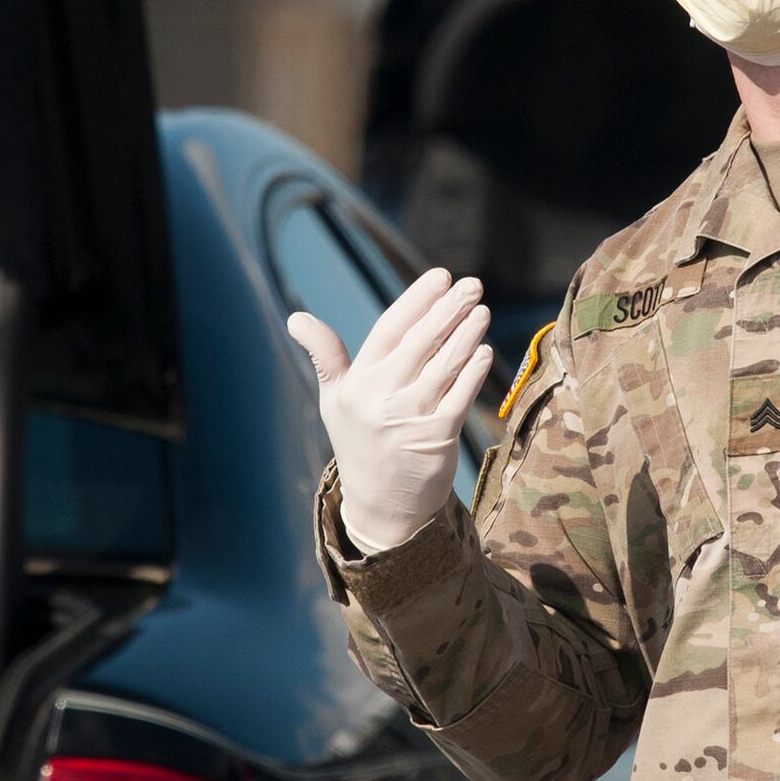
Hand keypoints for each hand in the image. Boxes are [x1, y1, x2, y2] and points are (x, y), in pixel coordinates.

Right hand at [287, 269, 493, 552]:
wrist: (381, 504)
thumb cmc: (361, 442)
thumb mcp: (335, 400)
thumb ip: (326, 356)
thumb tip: (295, 318)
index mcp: (357, 383)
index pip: (389, 329)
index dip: (416, 301)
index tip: (440, 276)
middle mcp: (381, 397)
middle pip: (420, 342)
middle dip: (448, 309)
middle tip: (472, 284)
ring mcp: (409, 417)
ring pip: (443, 365)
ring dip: (465, 335)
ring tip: (481, 310)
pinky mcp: (436, 437)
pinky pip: (459, 396)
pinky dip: (472, 372)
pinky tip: (483, 351)